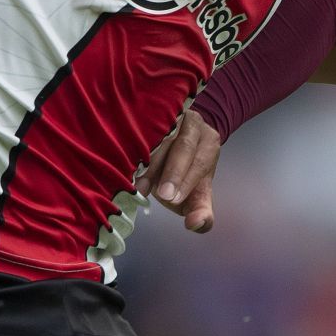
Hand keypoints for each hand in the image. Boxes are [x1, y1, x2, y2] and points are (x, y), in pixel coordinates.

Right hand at [135, 109, 219, 232]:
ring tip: (139, 185)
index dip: (187, 180)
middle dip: (173, 171)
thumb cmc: (183, 175)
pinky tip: (127, 162)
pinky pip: (144, 125)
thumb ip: (200, 210)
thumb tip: (196, 224)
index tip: (170, 199)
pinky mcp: (150, 111)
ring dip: (150, 162)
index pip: (202, 161)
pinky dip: (136, 144)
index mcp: (209, 144)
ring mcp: (171, 114)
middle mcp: (194, 124)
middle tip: (161, 194)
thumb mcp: (195, 194)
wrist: (171, 145)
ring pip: (162, 136)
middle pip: (185, 145)